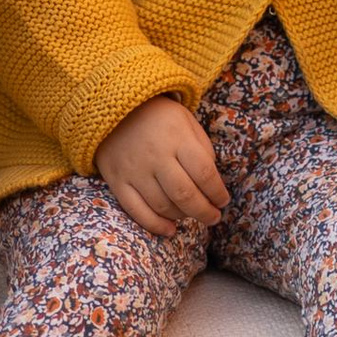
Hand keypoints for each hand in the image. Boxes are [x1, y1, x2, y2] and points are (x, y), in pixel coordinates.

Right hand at [95, 95, 227, 241]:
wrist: (112, 107)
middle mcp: (156, 156)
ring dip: (183, 217)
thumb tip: (211, 184)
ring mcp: (134, 170)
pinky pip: (136, 211)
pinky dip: (155, 225)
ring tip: (191, 215)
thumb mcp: (186, 121)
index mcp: (177, 138)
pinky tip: (170, 230)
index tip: (223, 201)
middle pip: (185, 194)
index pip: (204, 173)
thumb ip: (202, 149)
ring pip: (163, 206)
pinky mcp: (117, 181)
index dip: (217, 193)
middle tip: (214, 217)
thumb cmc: (158, 116)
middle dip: (204, 212)